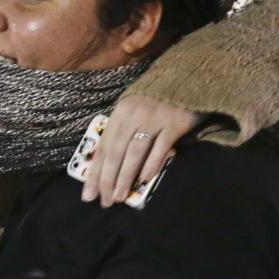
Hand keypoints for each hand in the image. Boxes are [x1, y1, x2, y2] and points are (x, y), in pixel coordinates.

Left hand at [82, 95, 202, 207]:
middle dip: (107, 179)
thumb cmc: (158, 96)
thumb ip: (123, 130)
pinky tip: (144, 180)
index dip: (95, 171)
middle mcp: (134, 115)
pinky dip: (151, 164)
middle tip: (104, 201)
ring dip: (125, 177)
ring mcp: (154, 118)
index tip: (88, 193)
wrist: (189, 76)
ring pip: (134, 152)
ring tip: (119, 197)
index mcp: (120, 111)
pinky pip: (160, 147)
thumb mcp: (134, 107)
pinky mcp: (175, 122)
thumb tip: (110, 165)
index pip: (103, 146)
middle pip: (116, 151)